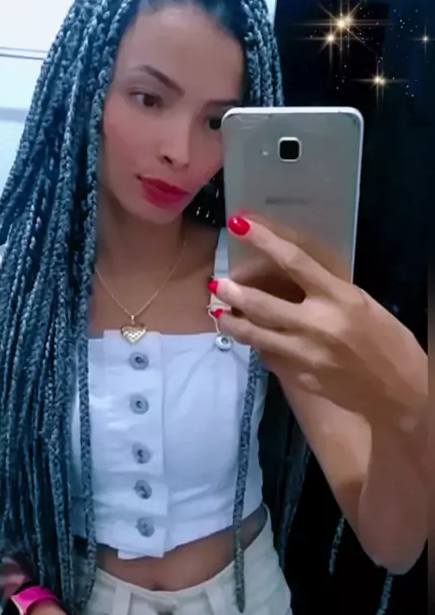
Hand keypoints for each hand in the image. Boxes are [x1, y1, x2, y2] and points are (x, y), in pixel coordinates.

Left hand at [211, 215, 425, 420]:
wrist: (398, 390)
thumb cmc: (386, 340)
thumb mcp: (360, 305)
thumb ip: (325, 293)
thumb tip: (288, 281)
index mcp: (339, 298)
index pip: (294, 262)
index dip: (264, 241)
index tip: (240, 224)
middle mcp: (318, 325)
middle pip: (263, 304)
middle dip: (234, 292)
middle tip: (217, 283)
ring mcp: (305, 355)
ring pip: (255, 335)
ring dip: (231, 323)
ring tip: (217, 313)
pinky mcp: (299, 378)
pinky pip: (270, 357)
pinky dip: (258, 346)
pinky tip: (250, 339)